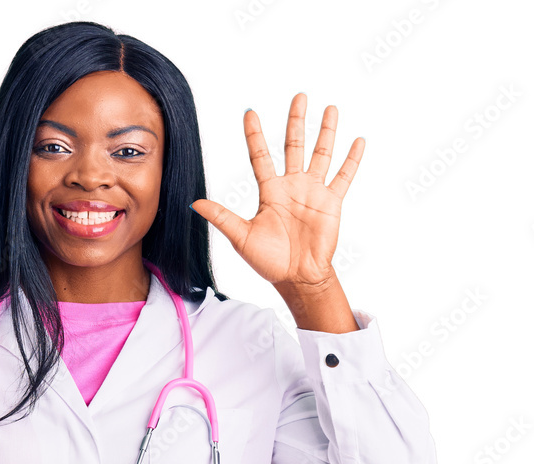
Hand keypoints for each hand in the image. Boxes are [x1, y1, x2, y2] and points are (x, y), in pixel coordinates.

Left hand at [191, 94, 363, 288]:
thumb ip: (221, 217)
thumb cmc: (269, 261)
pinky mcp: (331, 202)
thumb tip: (195, 203)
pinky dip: (352, 159)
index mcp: (270, 192)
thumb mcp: (241, 237)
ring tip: (330, 108)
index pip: (261, 156)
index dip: (255, 135)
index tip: (250, 112)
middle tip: (299, 96)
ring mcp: (313, 192)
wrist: (297, 277)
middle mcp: (292, 186)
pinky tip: (358, 140)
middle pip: (294, 145)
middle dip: (296, 120)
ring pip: (321, 154)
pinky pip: (344, 176)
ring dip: (326, 131)